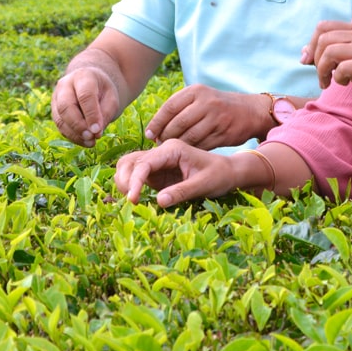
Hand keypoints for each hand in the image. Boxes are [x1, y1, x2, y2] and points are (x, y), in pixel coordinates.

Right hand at [52, 67, 121, 146]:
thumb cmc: (103, 91)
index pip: (85, 95)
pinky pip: (60, 126)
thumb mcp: (112, 97)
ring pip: (60, 118)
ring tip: (91, 142)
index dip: (91, 114)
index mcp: (83, 76)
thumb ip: (106, 112)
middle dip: (78, 125)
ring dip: (75, 134)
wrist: (91, 83)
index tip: (97, 130)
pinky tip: (85, 142)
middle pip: (66, 106)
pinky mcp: (54, 110)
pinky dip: (72, 136)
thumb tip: (96, 133)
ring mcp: (56, 97)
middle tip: (92, 138)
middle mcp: (65, 85)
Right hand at [115, 138, 239, 206]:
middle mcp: (162, 152)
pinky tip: (135, 199)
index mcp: (173, 149)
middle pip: (130, 161)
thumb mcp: (204, 185)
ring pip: (129, 167)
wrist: (228, 173)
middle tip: (130, 201)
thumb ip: (182, 191)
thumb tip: (159, 201)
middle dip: (124, 180)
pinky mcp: (157, 173)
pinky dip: (130, 186)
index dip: (135, 180)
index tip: (133, 199)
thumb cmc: (219, 176)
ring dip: (124, 182)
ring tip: (131, 201)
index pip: (145, 162)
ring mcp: (158, 161)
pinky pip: (136, 176)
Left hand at [145, 84, 262, 148]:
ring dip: (177, 146)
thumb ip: (180, 109)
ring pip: (189, 136)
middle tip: (159, 146)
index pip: (169, 108)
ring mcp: (216, 117)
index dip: (156, 123)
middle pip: (177, 124)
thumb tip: (154, 130)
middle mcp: (206, 102)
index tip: (150, 135)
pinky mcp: (224, 132)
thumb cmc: (219, 106)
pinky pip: (201, 145)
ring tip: (171, 150)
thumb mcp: (201, 98)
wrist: (252, 111)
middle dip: (165, 137)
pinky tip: (187, 153)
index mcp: (196, 91)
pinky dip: (191, 151)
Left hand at [301, 21, 351, 117]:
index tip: (309, 62)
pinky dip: (337, 78)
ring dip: (322, 71)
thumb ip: (330, 54)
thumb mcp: (349, 62)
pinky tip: (344, 84)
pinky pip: (343, 68)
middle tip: (321, 77)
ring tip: (328, 82)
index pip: (324, 26)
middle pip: (324, 38)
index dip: (311, 44)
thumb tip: (304, 52)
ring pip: (330, 51)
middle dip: (315, 60)